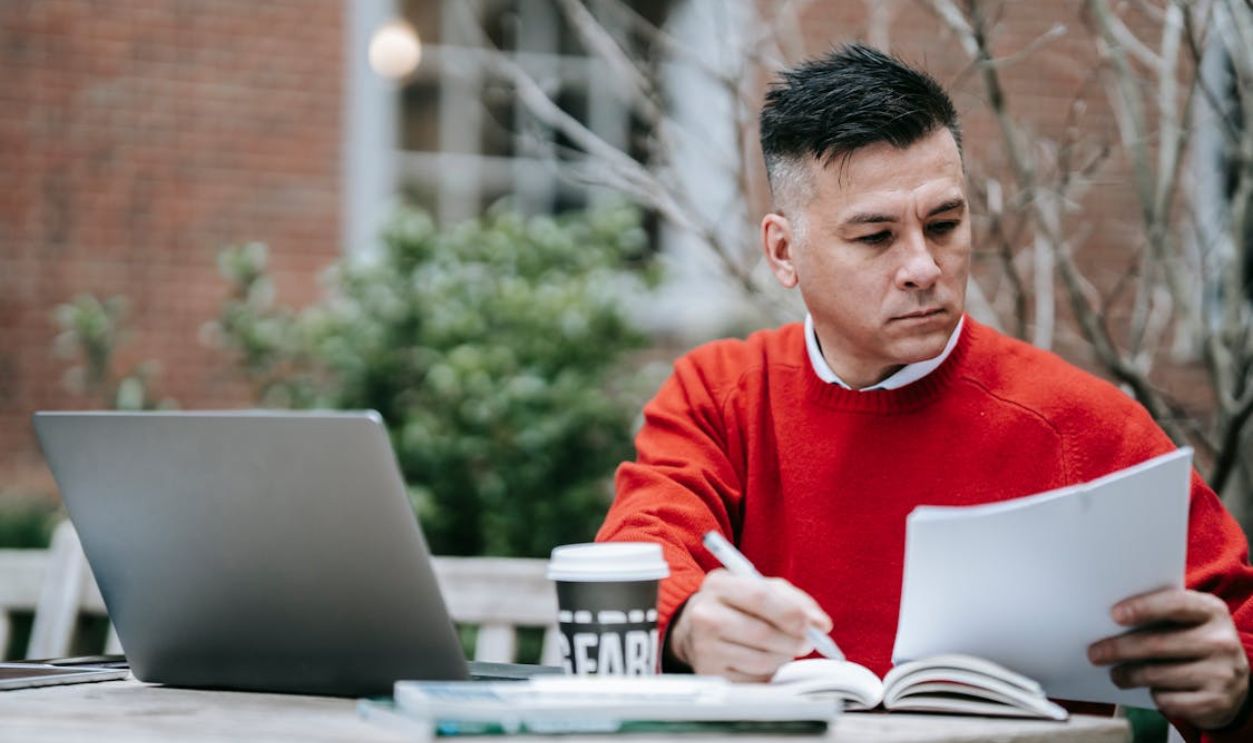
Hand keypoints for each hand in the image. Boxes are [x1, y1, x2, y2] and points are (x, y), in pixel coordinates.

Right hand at [668, 568, 832, 680]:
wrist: (696, 628)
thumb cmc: (737, 605)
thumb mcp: (758, 588)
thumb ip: (794, 600)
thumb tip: (821, 625)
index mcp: (718, 584)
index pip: (760, 596)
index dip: (791, 613)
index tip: (812, 625)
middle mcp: (705, 615)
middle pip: (762, 632)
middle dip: (794, 640)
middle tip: (808, 642)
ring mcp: (704, 647)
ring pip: (762, 659)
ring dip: (784, 656)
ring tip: (785, 648)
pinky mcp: (711, 673)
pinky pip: (754, 677)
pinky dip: (769, 670)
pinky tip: (764, 659)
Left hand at [1088, 588, 1249, 729]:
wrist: (1235, 685)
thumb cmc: (1196, 644)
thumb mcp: (1189, 623)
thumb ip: (1161, 615)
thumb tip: (1107, 620)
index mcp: (1212, 611)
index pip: (1176, 604)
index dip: (1144, 608)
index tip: (1114, 615)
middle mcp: (1222, 641)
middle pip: (1158, 644)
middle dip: (1120, 649)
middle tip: (1095, 653)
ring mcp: (1222, 674)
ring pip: (1158, 675)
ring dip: (1129, 676)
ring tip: (1116, 674)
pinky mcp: (1216, 703)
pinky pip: (1169, 700)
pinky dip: (1154, 696)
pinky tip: (1151, 690)